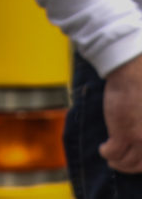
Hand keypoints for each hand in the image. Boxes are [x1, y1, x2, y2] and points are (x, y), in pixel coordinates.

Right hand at [105, 55, 141, 171]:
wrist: (132, 74)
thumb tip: (138, 136)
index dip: (141, 162)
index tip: (135, 160)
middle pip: (141, 165)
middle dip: (130, 167)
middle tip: (121, 163)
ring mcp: (140, 140)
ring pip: (127, 162)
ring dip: (117, 163)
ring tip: (111, 158)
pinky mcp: (123, 135)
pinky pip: (112, 153)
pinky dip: (106, 153)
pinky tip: (103, 149)